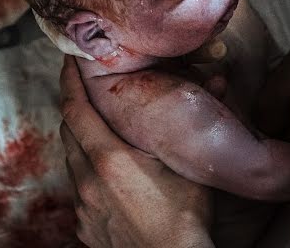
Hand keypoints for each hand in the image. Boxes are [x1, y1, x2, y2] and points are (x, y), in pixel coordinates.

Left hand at [59, 56, 213, 247]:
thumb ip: (197, 122)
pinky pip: (79, 191)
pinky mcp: (85, 229)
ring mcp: (83, 208)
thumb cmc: (185, 222)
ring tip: (97, 128)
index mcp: (110, 159)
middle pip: (68, 132)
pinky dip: (86, 173)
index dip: (70, 82)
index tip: (69, 61)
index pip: (77, 110)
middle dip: (74, 106)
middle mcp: (88, 181)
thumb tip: (220, 81)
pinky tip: (106, 174)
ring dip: (80, 141)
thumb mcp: (193, 169)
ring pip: (71, 162)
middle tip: (83, 87)